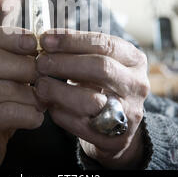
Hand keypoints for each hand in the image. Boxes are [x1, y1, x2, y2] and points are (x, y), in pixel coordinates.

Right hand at [0, 26, 44, 168]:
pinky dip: (27, 114)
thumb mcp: (1, 72)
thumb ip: (14, 55)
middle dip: (20, 65)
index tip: (34, 42)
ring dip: (28, 94)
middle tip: (41, 73)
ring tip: (42, 99)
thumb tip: (40, 44)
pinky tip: (35, 117)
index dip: (8, 36)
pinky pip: (3, 114)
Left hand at [34, 30, 149, 168]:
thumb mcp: (97, 61)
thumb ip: (77, 49)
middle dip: (65, 63)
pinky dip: (61, 113)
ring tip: (40, 85)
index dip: (71, 41)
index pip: (104, 44)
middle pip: (100, 68)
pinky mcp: (116, 137)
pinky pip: (82, 124)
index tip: (45, 40)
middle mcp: (137, 85)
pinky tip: (49, 104)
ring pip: (91, 100)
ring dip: (59, 91)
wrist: (117, 125)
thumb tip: (47, 38)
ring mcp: (129, 112)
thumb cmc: (101, 84)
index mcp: (134, 59)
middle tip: (40, 62)